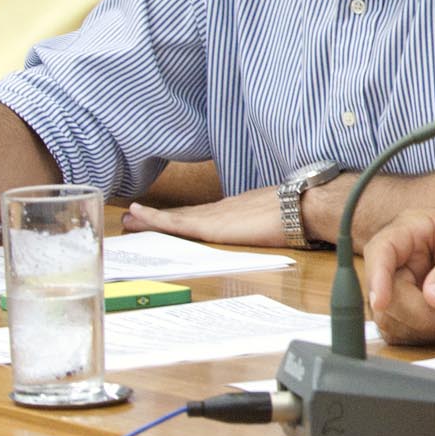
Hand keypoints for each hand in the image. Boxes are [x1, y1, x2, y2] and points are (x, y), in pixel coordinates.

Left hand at [123, 186, 287, 246]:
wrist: (305, 206)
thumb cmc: (301, 213)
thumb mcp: (280, 219)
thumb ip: (270, 224)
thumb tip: (278, 229)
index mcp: (240, 208)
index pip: (205, 213)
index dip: (184, 214)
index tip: (169, 216)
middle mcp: (223, 208)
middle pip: (186, 214)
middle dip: (161, 216)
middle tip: (135, 216)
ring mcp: (216, 215)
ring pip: (175, 217)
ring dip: (150, 218)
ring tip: (129, 219)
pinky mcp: (210, 226)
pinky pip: (174, 223)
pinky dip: (154, 219)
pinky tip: (138, 217)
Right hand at [364, 208, 434, 343]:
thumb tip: (434, 295)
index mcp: (413, 230)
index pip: (381, 250)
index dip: (377, 276)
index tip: (382, 301)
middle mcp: (400, 259)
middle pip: (386, 295)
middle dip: (420, 314)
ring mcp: (400, 288)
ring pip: (389, 319)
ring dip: (425, 329)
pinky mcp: (405, 313)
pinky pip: (400, 334)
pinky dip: (425, 338)